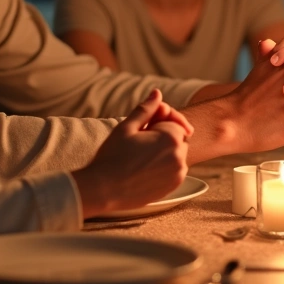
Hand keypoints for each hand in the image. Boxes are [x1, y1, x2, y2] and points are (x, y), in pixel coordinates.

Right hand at [73, 90, 188, 217]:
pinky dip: (165, 167)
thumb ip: (146, 109)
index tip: (143, 128)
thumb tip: (157, 93)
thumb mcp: (127, 127)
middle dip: (163, 136)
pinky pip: (175, 170)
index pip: (175, 121)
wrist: (103, 190)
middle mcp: (180, 156)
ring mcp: (178, 174)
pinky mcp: (173, 187)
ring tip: (140, 157)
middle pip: (178, 138)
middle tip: (139, 142)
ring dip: (165, 152)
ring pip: (176, 154)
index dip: (158, 122)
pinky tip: (144, 169)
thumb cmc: (112, 156)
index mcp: (171, 137)